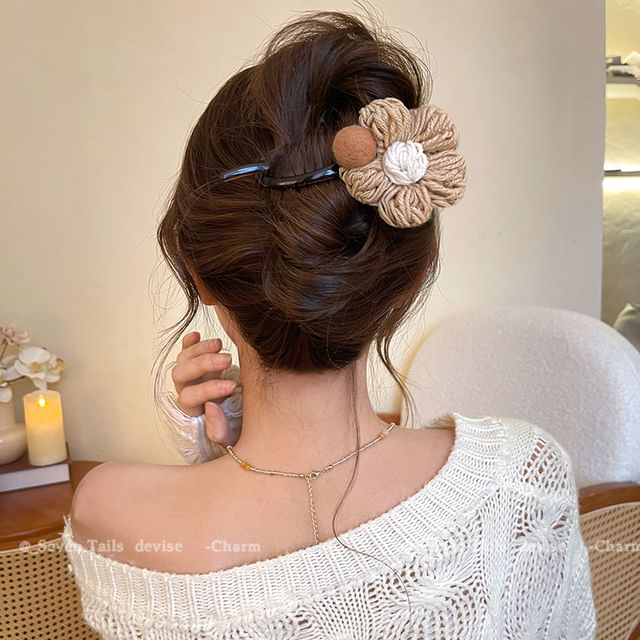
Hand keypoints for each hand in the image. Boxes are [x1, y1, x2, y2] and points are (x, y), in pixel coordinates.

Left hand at [172, 331, 240, 446]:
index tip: (232, 386)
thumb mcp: (232, 437)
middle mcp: (187, 391)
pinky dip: (190, 342)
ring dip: (200, 349)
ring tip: (220, 344)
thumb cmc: (238, 430)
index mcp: (191, 412)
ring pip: (183, 359)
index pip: (189, 398)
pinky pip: (186, 350)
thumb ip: (220, 429)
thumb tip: (210, 407)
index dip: (208, 390)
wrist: (241, 420)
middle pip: (181, 374)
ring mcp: (190, 376)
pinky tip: (196, 335)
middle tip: (227, 359)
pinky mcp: (197, 364)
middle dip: (203, 365)